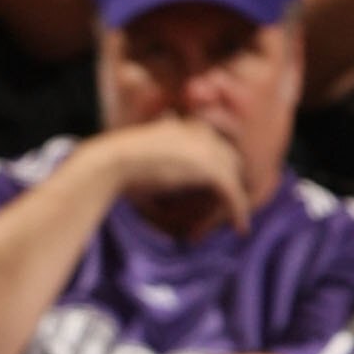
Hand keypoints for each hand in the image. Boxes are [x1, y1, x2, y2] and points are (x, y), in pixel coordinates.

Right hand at [87, 119, 252, 236]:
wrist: (112, 162)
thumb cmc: (116, 165)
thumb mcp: (141, 157)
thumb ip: (159, 161)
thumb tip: (160, 179)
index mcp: (185, 126)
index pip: (214, 146)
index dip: (217, 169)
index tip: (214, 192)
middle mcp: (201, 133)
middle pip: (230, 160)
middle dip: (231, 183)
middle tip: (227, 209)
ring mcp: (208, 149)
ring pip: (233, 177)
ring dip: (234, 200)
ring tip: (234, 222)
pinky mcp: (210, 169)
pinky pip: (233, 192)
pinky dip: (239, 210)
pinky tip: (240, 227)